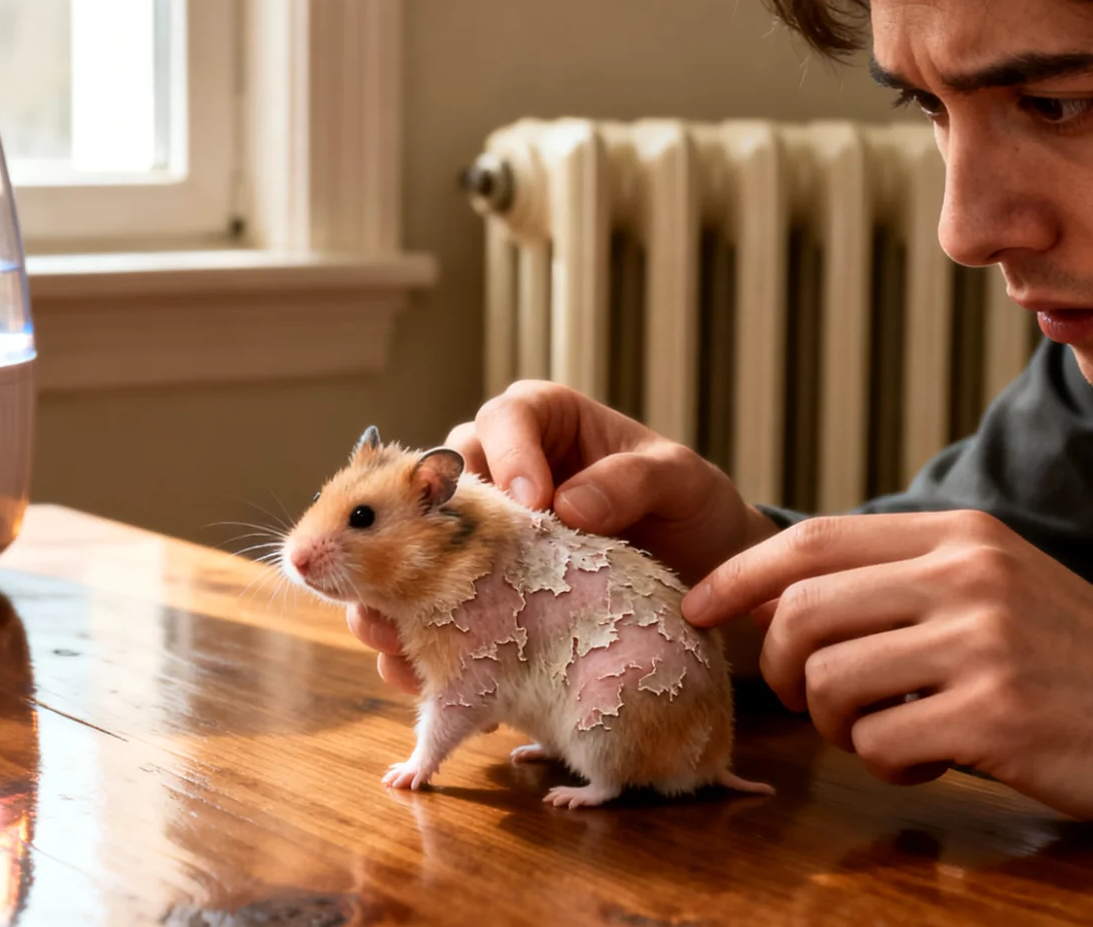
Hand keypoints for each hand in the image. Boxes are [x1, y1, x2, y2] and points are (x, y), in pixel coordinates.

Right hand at [350, 380, 779, 694]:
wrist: (702, 580)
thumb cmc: (689, 510)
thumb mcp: (681, 482)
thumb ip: (633, 480)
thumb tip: (568, 503)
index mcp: (541, 421)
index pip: (503, 422)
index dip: (507, 456)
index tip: (535, 503)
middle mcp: (494, 468)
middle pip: (432, 485)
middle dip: (420, 529)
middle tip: (429, 568)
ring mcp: (475, 532)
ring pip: (409, 551)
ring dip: (391, 594)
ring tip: (390, 628)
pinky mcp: (474, 591)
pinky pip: (427, 610)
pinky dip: (416, 643)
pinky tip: (414, 671)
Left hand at [681, 509, 1092, 836]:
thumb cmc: (1085, 666)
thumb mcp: (1000, 587)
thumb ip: (907, 581)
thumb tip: (785, 598)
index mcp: (963, 534)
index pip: (812, 539)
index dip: (739, 577)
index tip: (698, 607)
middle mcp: (968, 574)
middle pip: (801, 612)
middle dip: (778, 668)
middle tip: (807, 700)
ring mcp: (983, 642)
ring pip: (827, 681)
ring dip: (834, 725)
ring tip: (885, 732)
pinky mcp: (996, 716)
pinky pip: (877, 744)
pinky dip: (888, 764)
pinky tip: (934, 759)